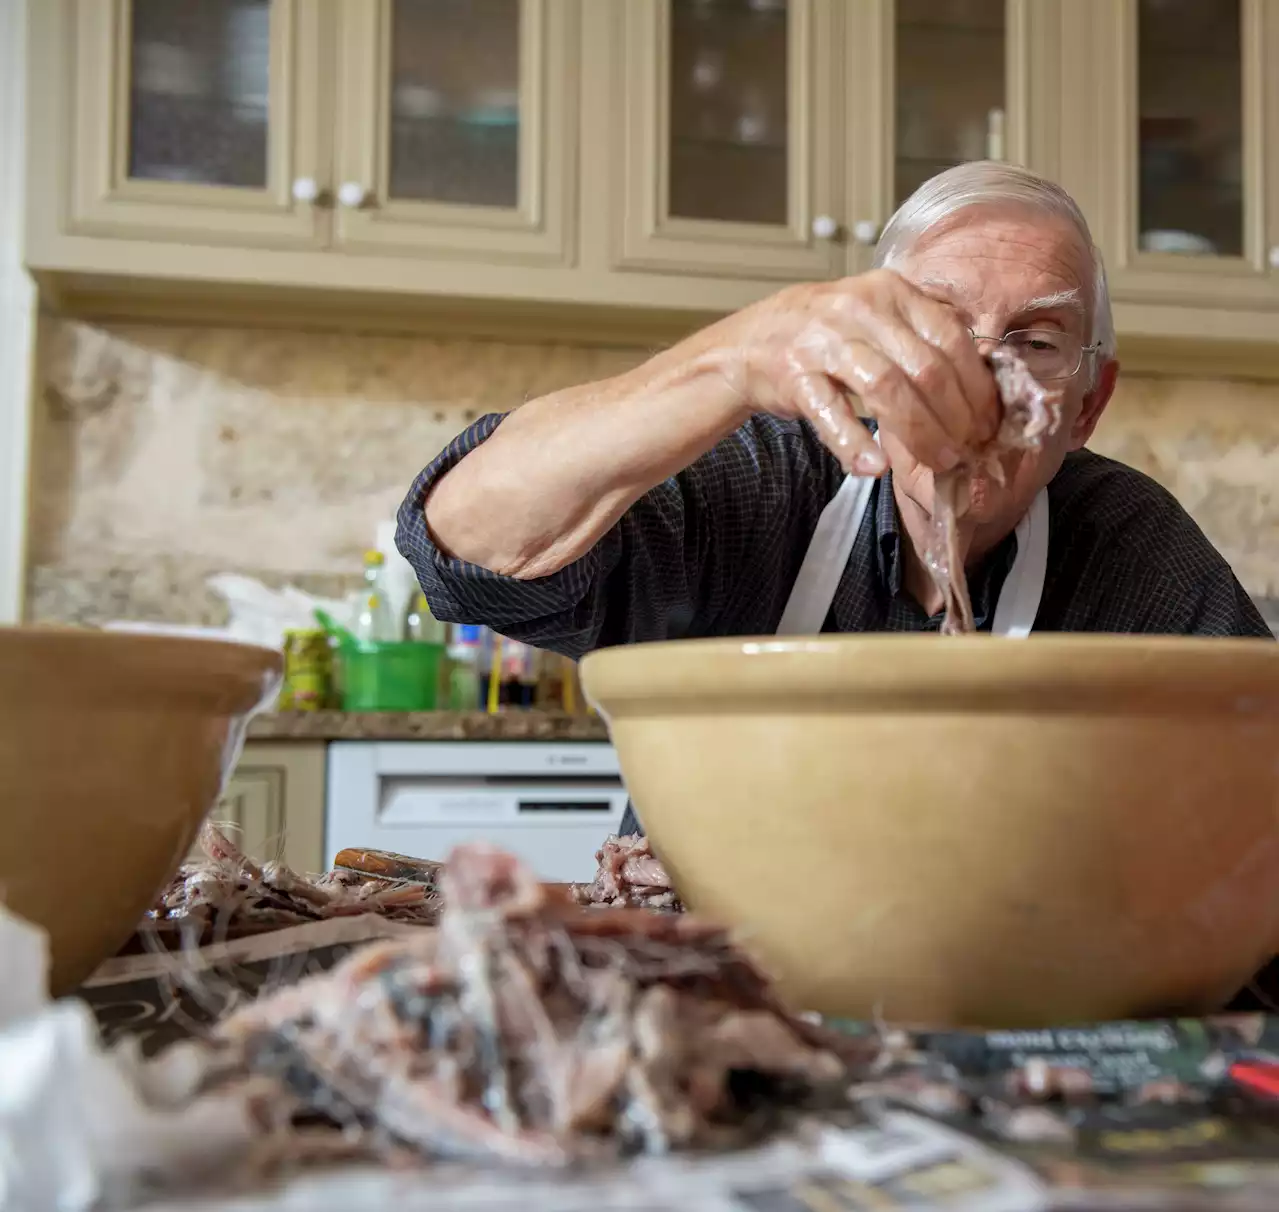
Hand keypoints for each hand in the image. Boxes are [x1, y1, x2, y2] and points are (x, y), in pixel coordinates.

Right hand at [700, 269, 999, 474]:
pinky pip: (831, 413)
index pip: (951, 339)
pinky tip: (875, 467)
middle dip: (955, 418)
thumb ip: (924, 337)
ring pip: (887, 388)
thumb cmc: (828, 335)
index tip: (987, 423)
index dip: (976, 387)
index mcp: (892, 292)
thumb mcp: (880, 317)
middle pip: (926, 368)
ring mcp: (824, 341)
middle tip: (966, 451)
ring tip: (938, 462)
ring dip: (920, 432)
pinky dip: (854, 443)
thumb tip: (984, 381)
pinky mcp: (794, 376)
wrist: (754, 341)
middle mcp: (860, 309)